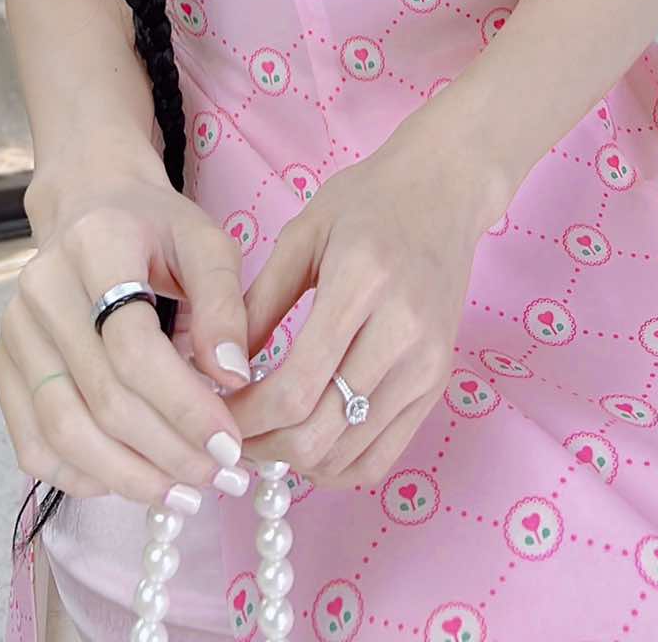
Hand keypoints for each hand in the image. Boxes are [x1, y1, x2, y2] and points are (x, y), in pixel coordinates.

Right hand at [0, 164, 253, 506]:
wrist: (91, 206)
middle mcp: (42, 287)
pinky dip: (82, 475)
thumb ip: (225, 305)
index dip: (184, 404)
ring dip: (128, 476)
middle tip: (218, 477)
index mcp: (97, 244)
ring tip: (183, 493)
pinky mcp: (1, 363)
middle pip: (102, 396)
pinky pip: (32, 443)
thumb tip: (234, 379)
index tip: (229, 442)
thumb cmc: (157, 229)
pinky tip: (131, 480)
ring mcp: (14, 329)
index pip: (134, 345)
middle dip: (167, 450)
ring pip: (63, 430)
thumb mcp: (207, 243)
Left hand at [219, 116, 498, 490]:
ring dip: (294, 461)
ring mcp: (427, 365)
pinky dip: (335, 466)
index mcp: (362, 284)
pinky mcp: (438, 384)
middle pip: (319, 431)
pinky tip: (306, 442)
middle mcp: (403, 332)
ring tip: (262, 436)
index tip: (212, 407)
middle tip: (229, 429)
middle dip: (261, 445)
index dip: (244, 415)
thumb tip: (218, 369)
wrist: (444, 191)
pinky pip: (382, 457)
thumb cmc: (367, 202)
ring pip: (349, 456)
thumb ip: (259, 301)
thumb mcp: (302, 233)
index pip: (295, 386)